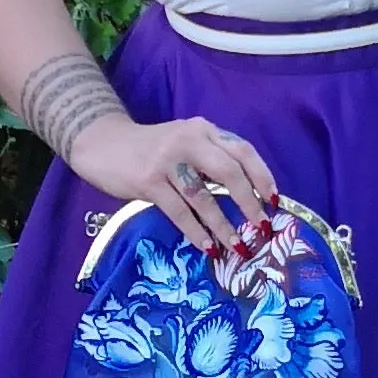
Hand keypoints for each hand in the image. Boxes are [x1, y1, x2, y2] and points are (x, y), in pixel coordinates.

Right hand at [67, 108, 280, 254]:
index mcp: (204, 130)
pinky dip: (196, 231)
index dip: (262, 176)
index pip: (243, 150)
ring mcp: (167, 160)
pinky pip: (179, 211)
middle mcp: (189, 140)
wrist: (103, 144)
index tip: (274, 201)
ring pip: (204, 197)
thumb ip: (211, 158)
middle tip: (261, 227)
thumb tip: (246, 195)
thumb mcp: (184, 141)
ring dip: (223, 226)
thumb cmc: (150, 149)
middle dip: (249, 203)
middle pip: (229, 172)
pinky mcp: (148, 181)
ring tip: (238, 247)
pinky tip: (207, 247)